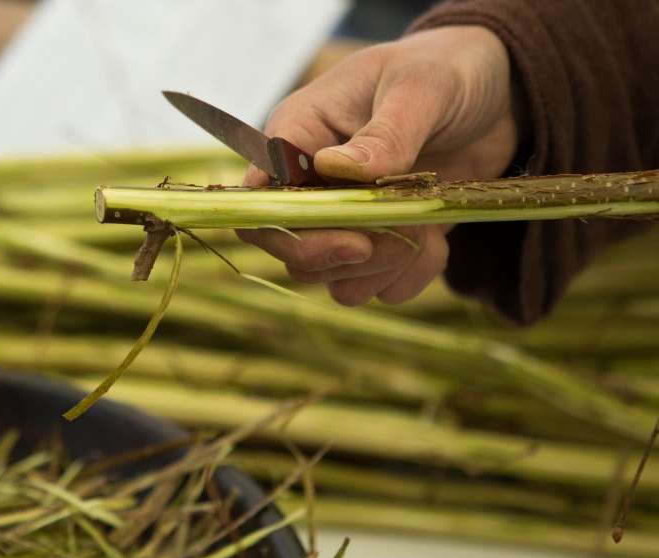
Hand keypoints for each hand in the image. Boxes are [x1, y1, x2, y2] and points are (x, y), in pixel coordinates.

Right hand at [240, 26, 523, 304]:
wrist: (497, 92)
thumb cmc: (446, 70)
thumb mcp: (421, 88)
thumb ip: (383, 133)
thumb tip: (334, 168)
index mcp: (299, 134)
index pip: (262, 200)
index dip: (292, 232)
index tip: (353, 240)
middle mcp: (309, 183)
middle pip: (292, 251)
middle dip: (351, 256)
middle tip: (405, 232)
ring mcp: (342, 218)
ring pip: (333, 277)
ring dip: (383, 269)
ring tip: (427, 229)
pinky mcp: (377, 242)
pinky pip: (375, 286)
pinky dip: (408, 276)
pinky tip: (437, 241)